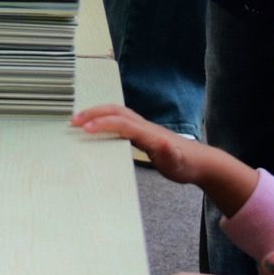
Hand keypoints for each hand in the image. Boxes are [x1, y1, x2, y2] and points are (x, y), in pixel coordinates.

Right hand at [70, 106, 256, 214]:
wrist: (200, 162)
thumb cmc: (187, 164)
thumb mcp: (178, 162)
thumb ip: (170, 153)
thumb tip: (163, 143)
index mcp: (149, 133)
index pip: (122, 123)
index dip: (103, 124)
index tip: (84, 130)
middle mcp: (144, 126)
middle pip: (116, 111)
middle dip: (93, 113)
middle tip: (73, 121)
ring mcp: (143, 128)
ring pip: (116, 113)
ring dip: (96, 114)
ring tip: (78, 121)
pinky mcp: (142, 133)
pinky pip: (119, 122)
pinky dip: (103, 120)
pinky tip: (95, 129)